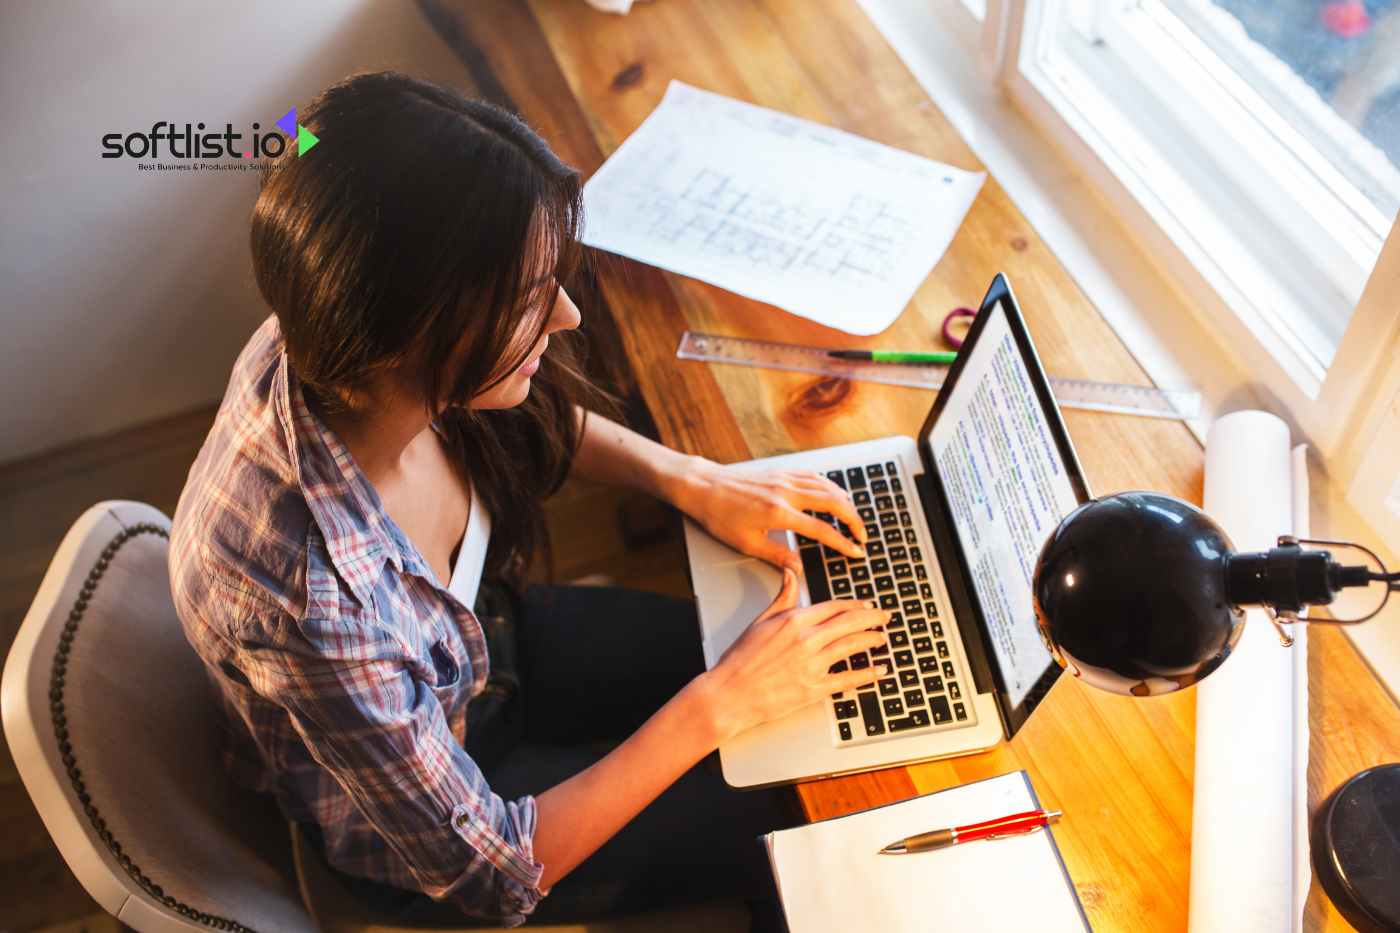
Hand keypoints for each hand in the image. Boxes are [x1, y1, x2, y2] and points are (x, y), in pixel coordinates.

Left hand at [675, 460, 866, 570]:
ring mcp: (785, 479)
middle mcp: (786, 493)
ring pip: (827, 486)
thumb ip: (776, 556)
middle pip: (834, 503)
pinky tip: (835, 493)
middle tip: (864, 535)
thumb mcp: (746, 543)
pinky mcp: (781, 472)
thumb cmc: (720, 515)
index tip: (856, 552)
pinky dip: (830, 485)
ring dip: (846, 502)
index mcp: (779, 514)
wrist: (704, 487)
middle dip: (854, 520)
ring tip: (854, 518)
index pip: (821, 530)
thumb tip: (799, 569)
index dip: (843, 543)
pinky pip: (814, 476)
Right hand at [698, 570, 889, 741]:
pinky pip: (848, 679)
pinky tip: (879, 670)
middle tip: (885, 617)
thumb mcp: (761, 621)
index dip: (855, 604)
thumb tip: (791, 573)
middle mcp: (807, 640)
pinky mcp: (814, 689)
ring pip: (852, 646)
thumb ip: (782, 597)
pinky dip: (867, 674)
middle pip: (850, 623)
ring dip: (872, 640)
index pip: (834, 606)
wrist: (730, 692)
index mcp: (794, 621)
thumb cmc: (741, 659)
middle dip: (872, 618)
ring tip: (883, 638)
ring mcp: (812, 665)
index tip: (866, 604)